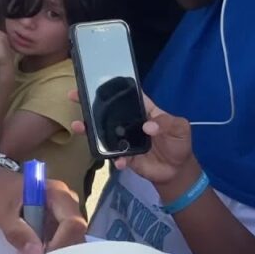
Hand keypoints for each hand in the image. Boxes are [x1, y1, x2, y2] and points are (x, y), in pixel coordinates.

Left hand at [0, 165, 86, 253]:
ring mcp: (64, 213)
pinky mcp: (58, 222)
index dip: (62, 243)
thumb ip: (18, 232)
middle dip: (59, 251)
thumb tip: (36, 253)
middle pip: (76, 233)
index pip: (73, 223)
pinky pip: (61, 239)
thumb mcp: (2, 213)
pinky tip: (34, 253)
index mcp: (57, 193)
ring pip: (70, 239)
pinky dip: (49, 249)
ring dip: (54, 252)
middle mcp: (67, 202)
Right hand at [70, 90, 197, 189]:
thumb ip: (167, 123)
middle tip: (74, 96)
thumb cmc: (179, 143)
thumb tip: (148, 126)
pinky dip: (114, 158)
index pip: (126, 96)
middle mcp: (129, 123)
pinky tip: (119, 161)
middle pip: (107, 111)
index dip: (112, 88)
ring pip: (103, 132)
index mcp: (143, 111)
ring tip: (78, 127)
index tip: (95, 82)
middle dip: (90, 104)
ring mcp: (124, 139)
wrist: (176, 170)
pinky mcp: (123, 155)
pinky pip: (113, 155)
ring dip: (89, 130)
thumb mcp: (180, 129)